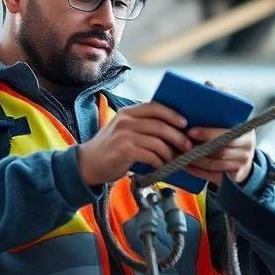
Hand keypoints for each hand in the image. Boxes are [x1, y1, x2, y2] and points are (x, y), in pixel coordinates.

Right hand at [76, 102, 192, 184]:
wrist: (87, 164)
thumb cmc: (111, 149)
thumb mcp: (124, 131)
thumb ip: (142, 127)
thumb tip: (172, 130)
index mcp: (127, 112)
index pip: (155, 106)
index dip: (172, 114)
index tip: (185, 123)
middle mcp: (125, 120)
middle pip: (160, 124)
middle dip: (178, 136)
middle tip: (188, 146)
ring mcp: (124, 135)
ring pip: (157, 141)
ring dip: (170, 153)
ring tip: (175, 160)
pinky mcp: (124, 150)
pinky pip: (150, 155)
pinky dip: (159, 162)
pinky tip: (161, 167)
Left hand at [183, 81, 256, 187]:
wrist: (243, 159)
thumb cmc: (230, 132)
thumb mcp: (230, 117)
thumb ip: (222, 100)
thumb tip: (208, 84)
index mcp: (246, 130)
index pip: (227, 132)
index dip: (208, 133)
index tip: (191, 131)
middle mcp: (248, 147)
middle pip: (221, 150)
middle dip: (199, 147)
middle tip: (181, 144)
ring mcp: (242, 164)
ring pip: (214, 163)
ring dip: (195, 160)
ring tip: (178, 154)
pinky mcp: (233, 177)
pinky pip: (212, 175)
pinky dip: (196, 171)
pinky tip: (184, 165)